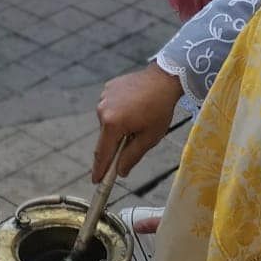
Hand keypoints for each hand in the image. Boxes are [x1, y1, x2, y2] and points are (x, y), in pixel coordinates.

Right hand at [92, 65, 182, 182]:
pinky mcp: (108, 88)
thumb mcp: (149, 138)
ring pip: (108, 122)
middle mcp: (102, 109)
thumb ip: (132, 157)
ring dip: (118, 126)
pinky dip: (119, 112)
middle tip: (134, 139)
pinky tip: (134, 106)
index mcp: (112, 123)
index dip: (99, 169)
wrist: (163, 79)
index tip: (96, 181)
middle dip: (117, 143)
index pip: (102, 153)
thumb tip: (120, 172)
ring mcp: (103, 97)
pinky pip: (110, 107)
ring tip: (139, 118)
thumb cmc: (159, 110)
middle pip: (106, 137)